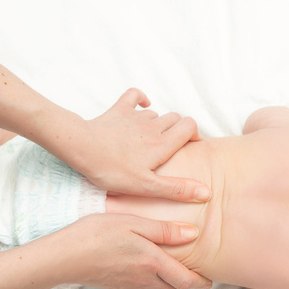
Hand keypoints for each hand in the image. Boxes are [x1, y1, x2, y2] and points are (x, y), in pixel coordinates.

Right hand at [60, 214, 211, 288]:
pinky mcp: (116, 286)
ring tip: (175, 272)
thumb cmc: (96, 234)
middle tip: (196, 274)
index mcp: (152, 263)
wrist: (64, 257)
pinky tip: (149, 271)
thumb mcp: (133, 223)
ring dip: (171, 286)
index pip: (185, 281)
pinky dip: (154, 285)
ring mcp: (129, 285)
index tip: (210, 280)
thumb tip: (192, 234)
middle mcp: (143, 279)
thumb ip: (164, 230)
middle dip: (187, 284)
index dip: (200, 282)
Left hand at [69, 88, 211, 202]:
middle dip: (178, 129)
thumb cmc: (112, 170)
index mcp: (163, 144)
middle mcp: (153, 126)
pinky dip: (141, 100)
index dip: (194, 134)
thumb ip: (176, 189)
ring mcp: (135, 116)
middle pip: (176, 118)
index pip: (190, 126)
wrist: (82, 148)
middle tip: (171, 146)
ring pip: (156, 113)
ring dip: (158, 122)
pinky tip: (140, 107)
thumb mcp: (146, 187)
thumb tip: (206, 192)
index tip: (190, 146)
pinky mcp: (119, 110)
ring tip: (151, 138)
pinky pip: (134, 96)